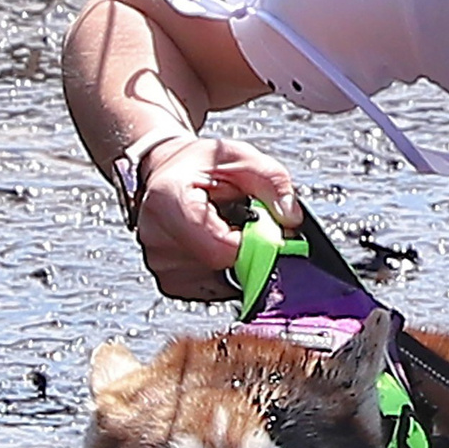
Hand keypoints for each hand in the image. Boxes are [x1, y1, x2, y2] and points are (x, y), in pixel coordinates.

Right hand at [134, 135, 300, 301]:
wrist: (164, 175)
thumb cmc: (198, 165)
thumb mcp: (240, 157)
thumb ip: (272, 181)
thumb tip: (291, 220)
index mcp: (168, 201)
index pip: (221, 248)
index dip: (254, 244)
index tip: (267, 231)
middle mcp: (157, 238)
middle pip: (224, 267)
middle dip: (248, 249)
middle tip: (243, 222)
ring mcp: (161, 265)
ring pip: (222, 281)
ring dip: (235, 260)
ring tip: (223, 229)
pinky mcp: (170, 283)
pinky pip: (213, 290)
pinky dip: (223, 271)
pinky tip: (214, 244)